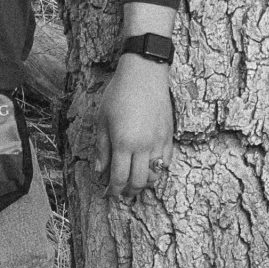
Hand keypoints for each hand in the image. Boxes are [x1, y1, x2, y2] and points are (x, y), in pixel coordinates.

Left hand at [93, 53, 172, 198]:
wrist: (144, 74)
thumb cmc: (119, 93)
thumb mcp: (102, 119)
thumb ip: (101, 147)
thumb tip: (99, 170)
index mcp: (123, 143)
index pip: (119, 178)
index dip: (113, 190)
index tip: (108, 194)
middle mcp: (143, 147)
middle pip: (138, 182)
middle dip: (128, 191)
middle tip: (120, 191)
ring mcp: (159, 142)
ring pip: (155, 175)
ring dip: (144, 182)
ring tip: (133, 179)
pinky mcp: (169, 136)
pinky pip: (166, 163)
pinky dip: (157, 170)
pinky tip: (148, 167)